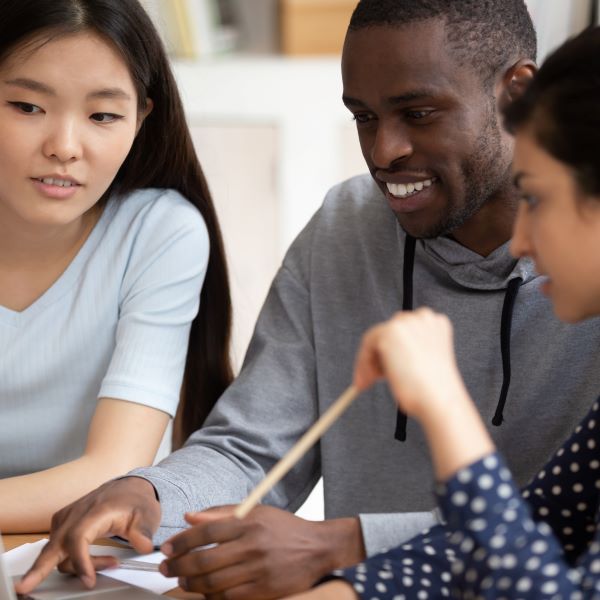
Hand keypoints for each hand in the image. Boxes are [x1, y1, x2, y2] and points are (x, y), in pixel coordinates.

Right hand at [16, 477, 159, 593]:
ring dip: (77, 565)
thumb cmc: (136, 501)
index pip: (78, 538)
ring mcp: (67, 518)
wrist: (130, 488)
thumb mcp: (148, 514)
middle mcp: (76, 514)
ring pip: (57, 552)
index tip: (90, 579)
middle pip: (53, 545)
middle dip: (39, 568)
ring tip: (109, 562)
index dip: (81, 561)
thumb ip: (144, 531)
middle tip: (25, 586)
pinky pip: (58, 548)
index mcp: (95, 511)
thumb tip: (144, 545)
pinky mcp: (63, 523)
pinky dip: (70, 560)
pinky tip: (90, 562)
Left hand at [160, 505, 363, 598]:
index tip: (167, 547)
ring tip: (182, 581)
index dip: (181, 541)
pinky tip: (205, 591)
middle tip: (166, 568)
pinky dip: (211, 596)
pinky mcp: (264, 590)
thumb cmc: (283, 528)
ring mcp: (258, 570)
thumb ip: (221, 513)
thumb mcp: (255, 511)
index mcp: (248, 522)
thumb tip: (189, 516)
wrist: (318, 547)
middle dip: (178, 566)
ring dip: (191, 584)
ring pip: (213, 583)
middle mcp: (252, 545)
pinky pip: (229, 597)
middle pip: (205, 560)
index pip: (205, 532)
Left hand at [353, 307, 467, 421]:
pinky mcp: (389, 332)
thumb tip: (384, 357)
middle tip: (372, 376)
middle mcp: (422, 318)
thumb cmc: (435, 392)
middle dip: (379, 354)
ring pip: (376, 339)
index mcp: (436, 324)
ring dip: (369, 361)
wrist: (438, 399)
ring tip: (367, 382)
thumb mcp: (425, 364)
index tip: (382, 370)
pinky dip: (363, 365)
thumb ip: (408, 353)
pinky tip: (366, 381)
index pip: (405, 332)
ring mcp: (406, 323)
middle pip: (389, 331)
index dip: (393, 351)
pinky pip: (367, 347)